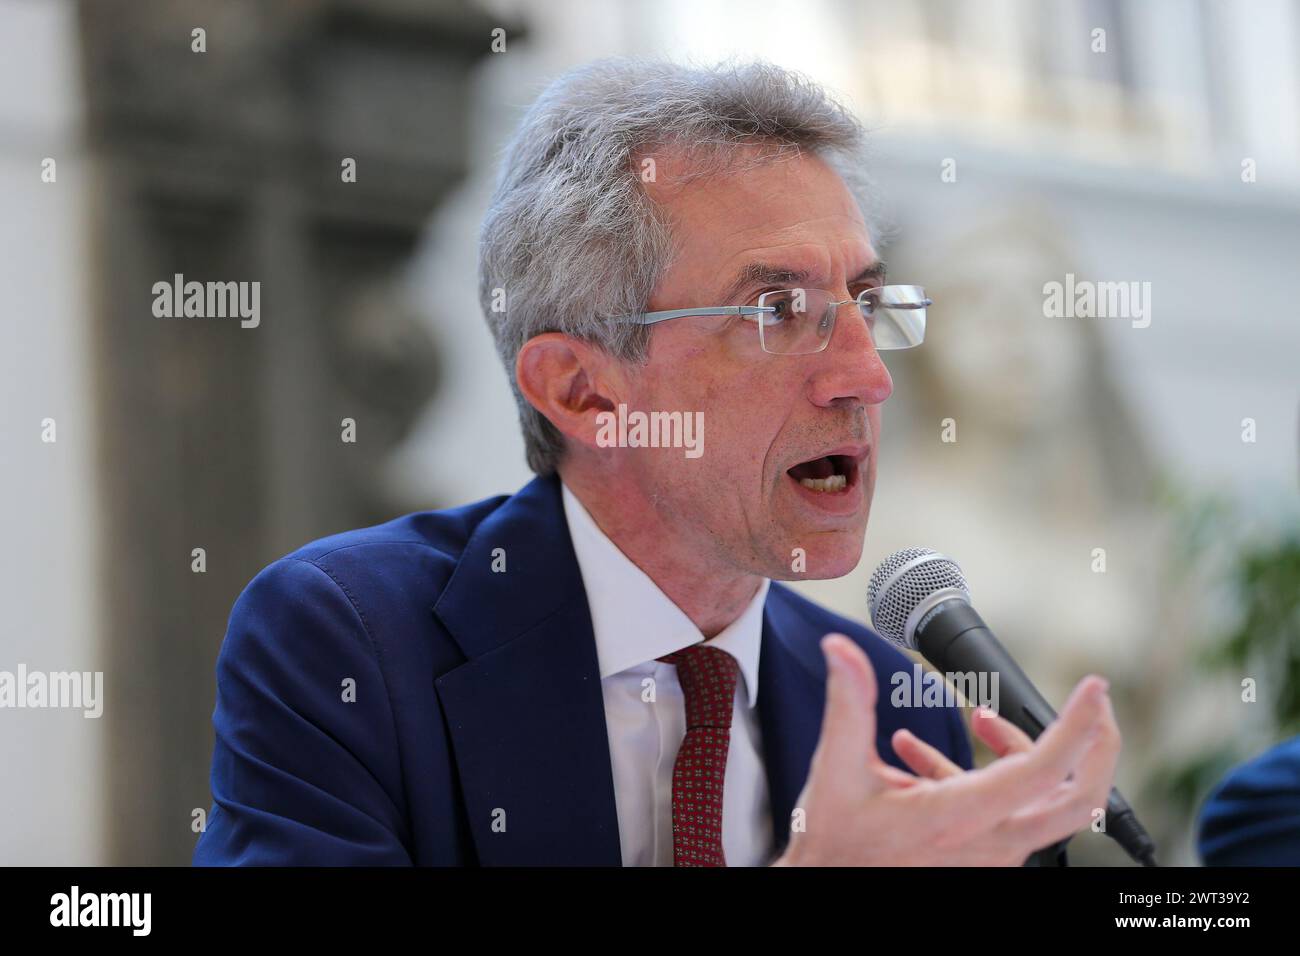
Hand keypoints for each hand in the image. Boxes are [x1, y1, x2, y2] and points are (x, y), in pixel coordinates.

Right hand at [771, 633, 1119, 865]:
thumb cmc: (836, 841)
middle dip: (1096, 747)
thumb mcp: (838, 768)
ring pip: (1046, 801)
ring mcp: (991, 852)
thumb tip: (842, 650)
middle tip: (1093, 704)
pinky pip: (1011, 809)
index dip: (1076, 726)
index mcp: (960, 817)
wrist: (828, 883)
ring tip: (980, 719)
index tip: (1092, 688)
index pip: (1043, 772)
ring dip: (1025, 752)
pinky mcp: (983, 853)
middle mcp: (988, 841)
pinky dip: (990, 772)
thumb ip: (847, 704)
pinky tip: (926, 753)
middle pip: (1078, 801)